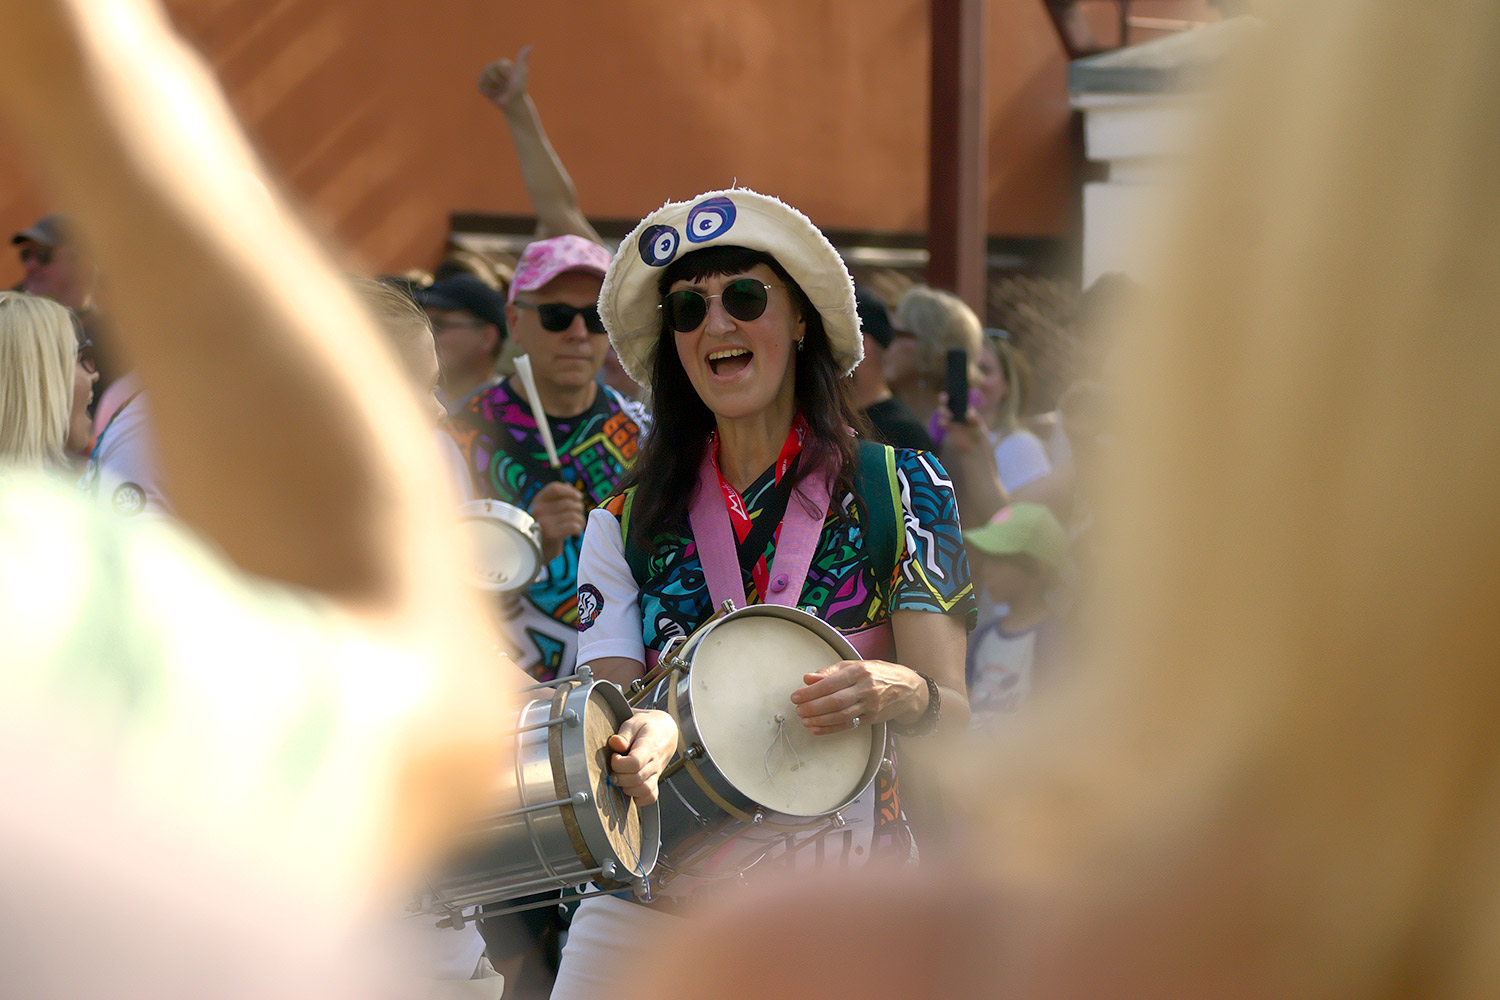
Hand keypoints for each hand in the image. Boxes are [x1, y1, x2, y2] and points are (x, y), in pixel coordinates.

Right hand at [477, 45, 531, 112]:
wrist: (514, 106)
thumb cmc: (519, 90)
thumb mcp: (521, 72)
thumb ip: (523, 59)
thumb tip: (530, 46)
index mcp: (503, 63)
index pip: (497, 65)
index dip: (504, 74)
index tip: (511, 78)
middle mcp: (494, 68)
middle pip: (488, 70)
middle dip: (498, 80)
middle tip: (505, 86)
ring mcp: (486, 77)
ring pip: (483, 78)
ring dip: (493, 87)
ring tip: (500, 90)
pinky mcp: (482, 86)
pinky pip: (480, 86)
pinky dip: (487, 92)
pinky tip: (494, 94)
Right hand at [529, 480, 585, 562]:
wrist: (540, 552)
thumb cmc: (548, 528)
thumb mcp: (549, 510)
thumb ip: (558, 497)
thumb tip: (568, 485)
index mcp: (538, 501)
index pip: (555, 488)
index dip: (570, 491)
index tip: (578, 497)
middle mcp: (538, 510)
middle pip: (569, 502)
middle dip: (579, 509)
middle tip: (578, 516)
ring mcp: (543, 522)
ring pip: (574, 514)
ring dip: (581, 520)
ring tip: (577, 525)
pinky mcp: (551, 534)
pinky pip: (574, 525)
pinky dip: (579, 528)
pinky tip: (575, 532)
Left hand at [606, 710, 677, 803]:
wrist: (666, 730)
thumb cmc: (647, 726)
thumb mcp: (634, 722)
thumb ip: (624, 735)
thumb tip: (615, 744)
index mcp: (649, 747)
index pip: (635, 763)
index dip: (619, 764)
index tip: (614, 756)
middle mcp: (655, 763)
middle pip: (636, 779)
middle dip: (618, 777)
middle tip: (614, 768)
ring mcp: (656, 773)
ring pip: (644, 791)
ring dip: (627, 788)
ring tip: (621, 777)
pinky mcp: (656, 780)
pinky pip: (651, 797)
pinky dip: (639, 798)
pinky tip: (630, 787)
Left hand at [790, 660, 926, 734]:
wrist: (908, 688)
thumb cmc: (879, 673)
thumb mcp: (857, 665)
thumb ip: (831, 672)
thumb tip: (808, 678)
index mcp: (860, 671)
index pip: (831, 683)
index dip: (811, 691)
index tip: (796, 696)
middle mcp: (866, 688)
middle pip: (835, 701)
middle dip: (813, 707)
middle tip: (798, 709)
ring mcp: (871, 706)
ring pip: (841, 715)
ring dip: (819, 719)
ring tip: (804, 719)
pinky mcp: (872, 719)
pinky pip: (848, 725)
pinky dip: (831, 729)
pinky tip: (817, 729)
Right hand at [935, 391, 992, 458]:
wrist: (975, 445)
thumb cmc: (978, 431)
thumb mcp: (978, 424)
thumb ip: (974, 419)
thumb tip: (969, 413)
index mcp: (964, 406)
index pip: (957, 396)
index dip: (953, 392)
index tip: (952, 389)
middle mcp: (955, 411)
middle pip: (946, 402)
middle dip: (944, 398)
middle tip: (945, 397)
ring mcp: (951, 419)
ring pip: (943, 411)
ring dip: (943, 411)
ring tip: (949, 415)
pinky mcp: (948, 427)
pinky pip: (942, 422)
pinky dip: (942, 421)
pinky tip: (945, 422)